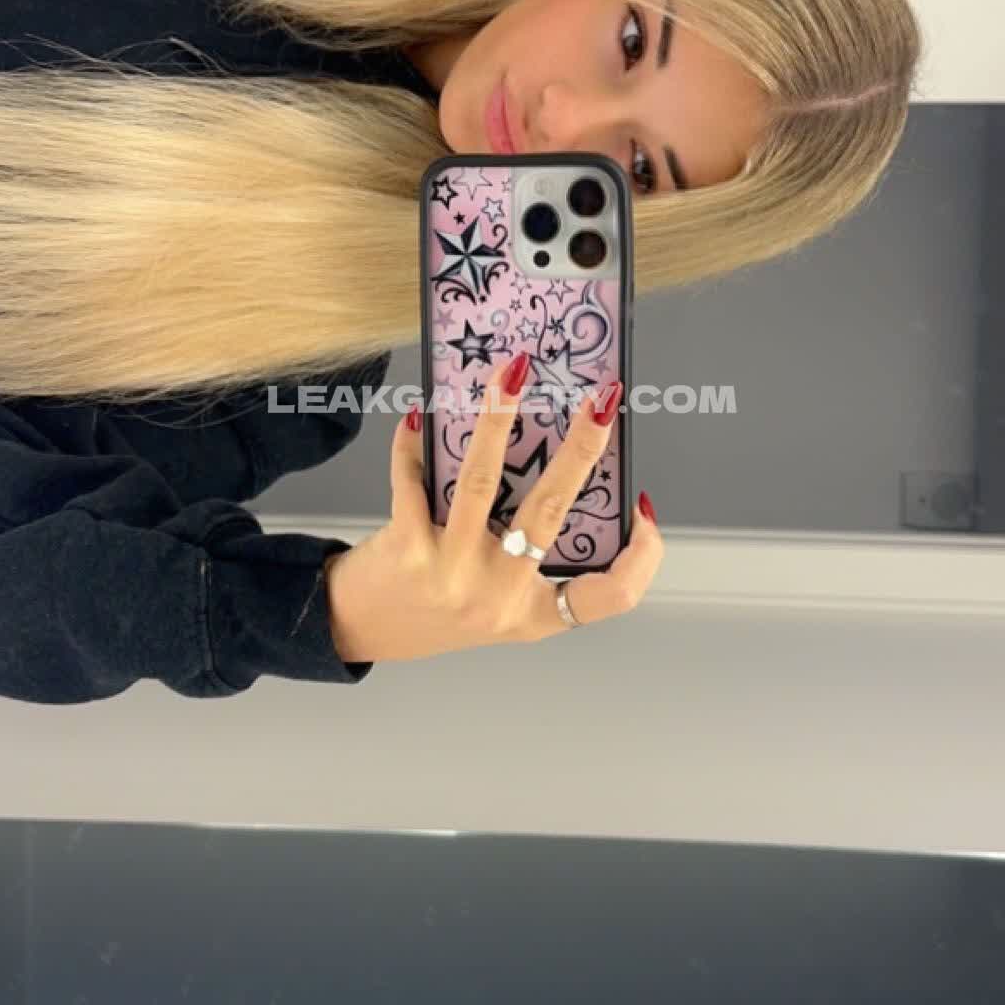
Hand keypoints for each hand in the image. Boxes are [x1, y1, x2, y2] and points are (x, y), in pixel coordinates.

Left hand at [323, 353, 663, 662]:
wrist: (361, 630)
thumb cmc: (437, 604)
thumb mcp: (497, 598)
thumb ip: (529, 552)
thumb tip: (554, 463)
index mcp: (533, 614)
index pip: (612, 596)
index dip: (644, 554)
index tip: (642, 507)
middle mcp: (498, 598)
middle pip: (551, 512)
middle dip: (582, 449)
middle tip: (600, 401)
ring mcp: (452, 574)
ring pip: (483, 482)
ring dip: (499, 419)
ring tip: (511, 374)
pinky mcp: (408, 551)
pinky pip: (415, 481)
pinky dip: (415, 445)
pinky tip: (420, 418)